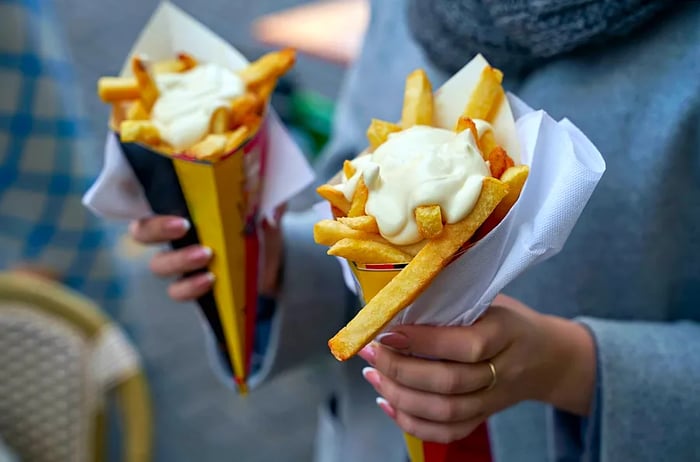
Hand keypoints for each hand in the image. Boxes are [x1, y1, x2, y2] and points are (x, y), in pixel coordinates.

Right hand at [129, 208, 285, 301]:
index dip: (146, 196)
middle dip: (156, 229)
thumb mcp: (265, 207)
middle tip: (183, 227)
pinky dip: (190, 287)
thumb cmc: (260, 223)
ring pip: (159, 264)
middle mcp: (175, 234)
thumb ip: (266, 201)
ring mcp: (181, 262)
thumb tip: (272, 209)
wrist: (275, 261)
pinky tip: (210, 280)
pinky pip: (178, 291)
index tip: (169, 197)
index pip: (149, 197)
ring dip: (178, 260)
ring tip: (206, 255)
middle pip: (142, 231)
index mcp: (185, 206)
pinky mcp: (192, 286)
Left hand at [358, 294, 595, 442]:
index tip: (388, 331)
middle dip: (401, 369)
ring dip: (400, 396)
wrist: (548, 357)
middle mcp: (502, 370)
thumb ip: (452, 302)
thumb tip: (397, 303)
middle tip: (371, 352)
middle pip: (450, 383)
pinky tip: (388, 403)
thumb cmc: (508, 320)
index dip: (423, 341)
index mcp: (505, 332)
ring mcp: (494, 399)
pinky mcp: (483, 417)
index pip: (466, 344)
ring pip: (445, 412)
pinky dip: (412, 423)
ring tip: (373, 375)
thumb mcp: (490, 300)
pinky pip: (448, 432)